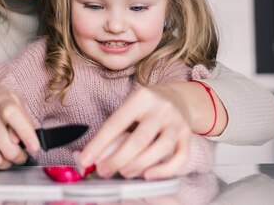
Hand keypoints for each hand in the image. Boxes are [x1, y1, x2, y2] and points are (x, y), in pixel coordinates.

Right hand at [0, 83, 40, 168]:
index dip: (27, 135)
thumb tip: (25, 140)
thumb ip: (22, 117)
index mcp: (1, 100)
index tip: (34, 148)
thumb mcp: (9, 98)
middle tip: (20, 156)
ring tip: (7, 159)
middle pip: (7, 148)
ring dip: (4, 164)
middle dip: (18, 157)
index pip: (15, 118)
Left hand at [77, 86, 191, 179]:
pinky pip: (180, 157)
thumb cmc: (146, 107)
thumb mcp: (129, 108)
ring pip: (162, 147)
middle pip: (140, 138)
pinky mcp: (188, 136)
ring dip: (140, 164)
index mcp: (140, 98)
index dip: (99, 143)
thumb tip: (92, 156)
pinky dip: (165, 170)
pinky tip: (148, 175)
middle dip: (119, 158)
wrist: (177, 97)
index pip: (116, 123)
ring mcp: (177, 123)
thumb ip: (114, 130)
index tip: (86, 160)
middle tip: (104, 171)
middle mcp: (161, 109)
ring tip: (124, 173)